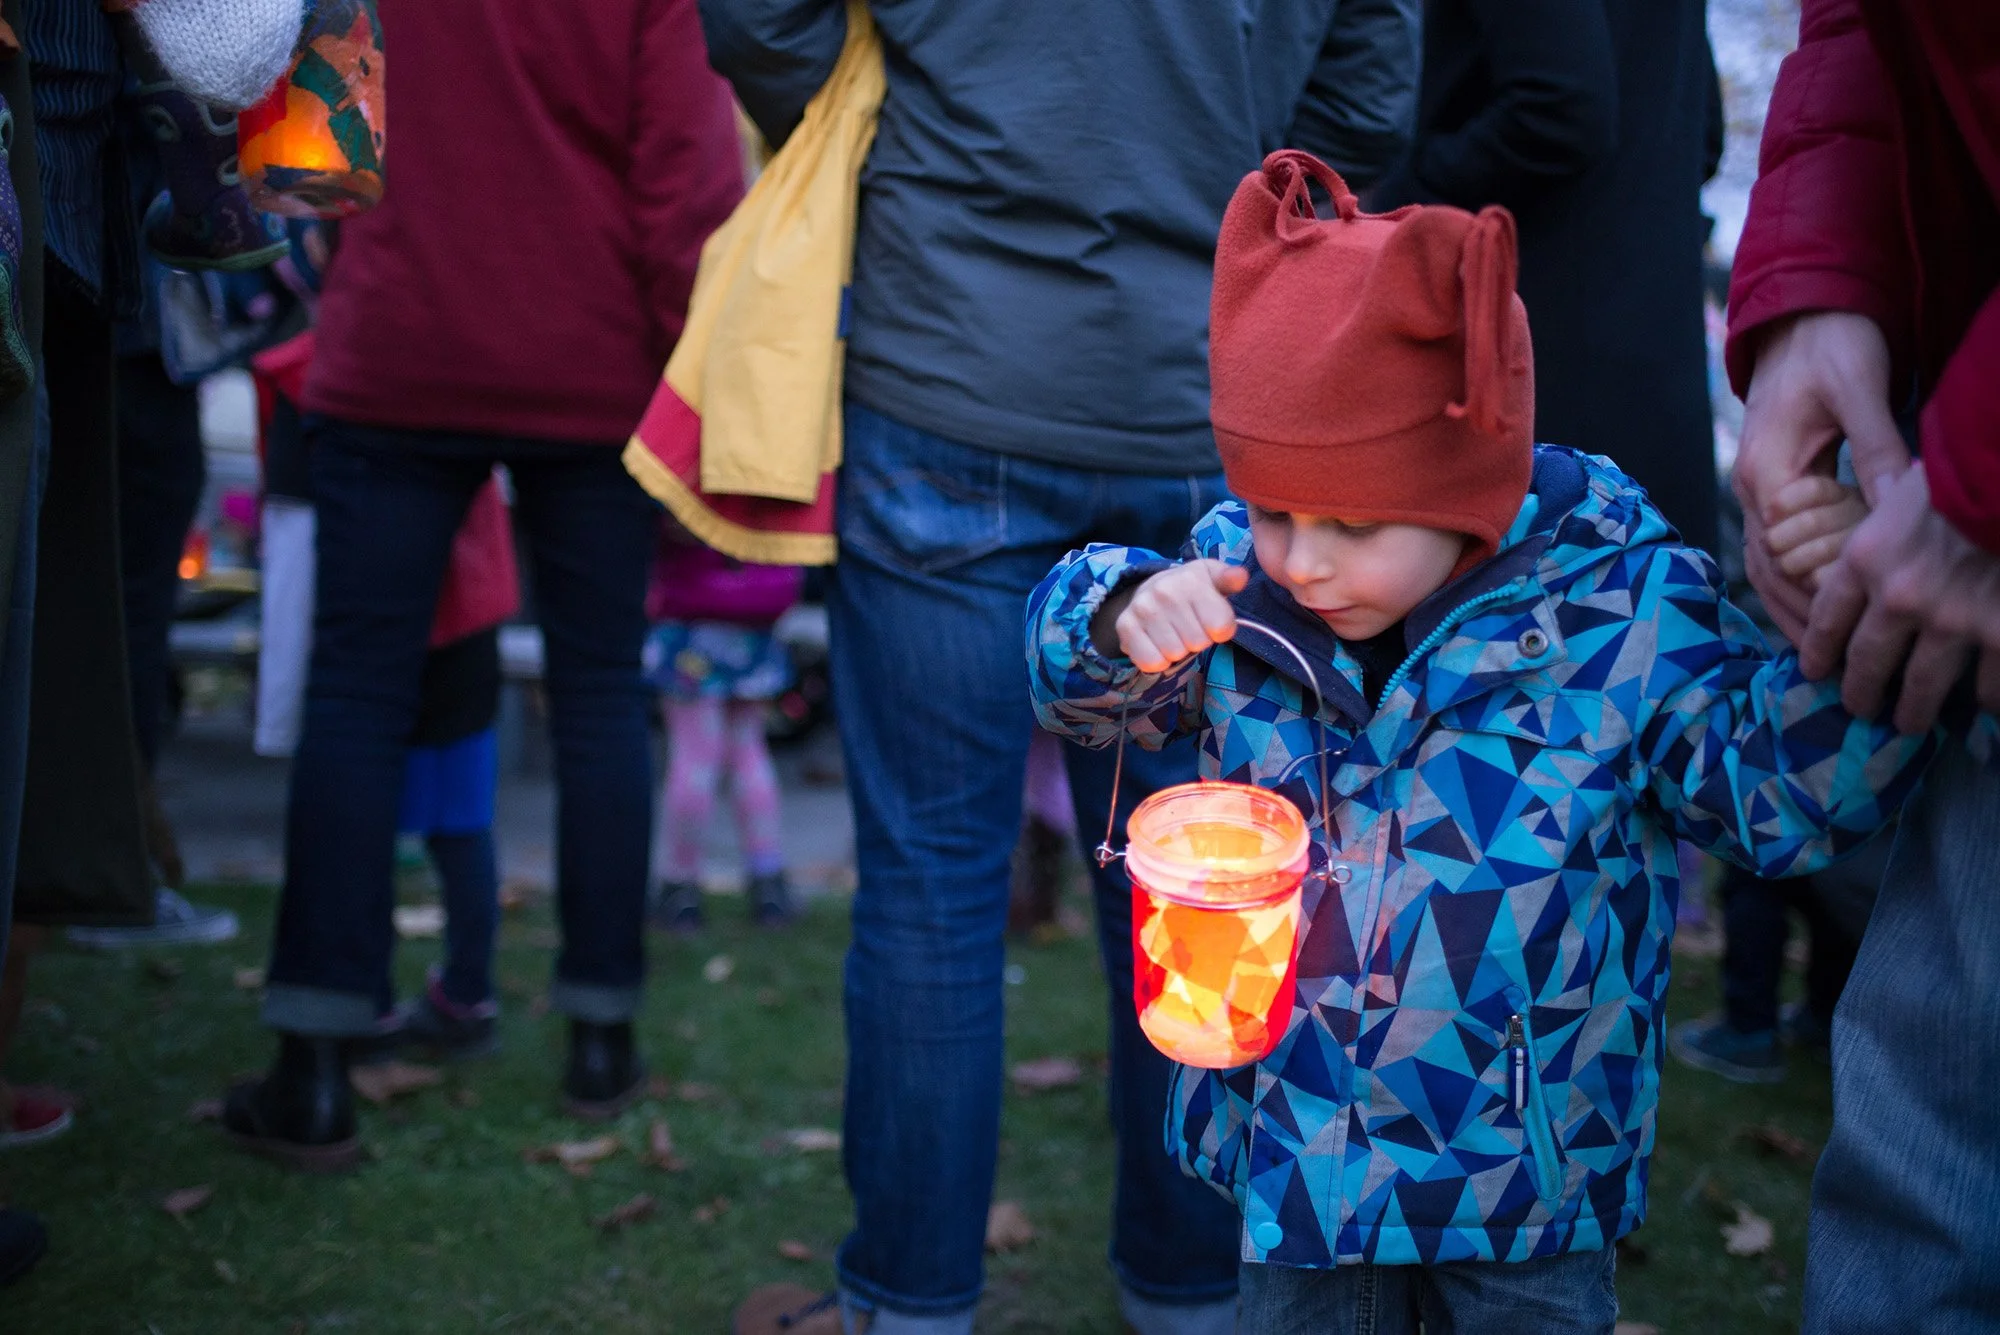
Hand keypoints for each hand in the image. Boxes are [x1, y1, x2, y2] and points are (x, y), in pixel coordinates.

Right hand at [1093, 560, 1246, 671]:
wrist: (1149, 589)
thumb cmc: (1190, 590)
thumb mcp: (1213, 578)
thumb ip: (1230, 579)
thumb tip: (1240, 577)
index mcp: (1190, 578)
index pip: (1221, 627)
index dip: (1221, 630)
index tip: (1211, 620)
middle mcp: (1164, 591)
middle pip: (1198, 643)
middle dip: (1198, 640)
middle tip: (1189, 627)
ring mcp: (1142, 609)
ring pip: (1176, 654)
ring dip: (1178, 651)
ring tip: (1173, 634)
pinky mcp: (1125, 627)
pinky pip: (1152, 663)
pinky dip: (1158, 661)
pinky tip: (1158, 644)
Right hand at [1734, 312, 1905, 633]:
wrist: (1803, 316)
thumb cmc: (1832, 344)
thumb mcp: (1860, 392)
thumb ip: (1877, 452)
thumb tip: (1897, 508)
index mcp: (1767, 471)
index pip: (1789, 554)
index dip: (1821, 595)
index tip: (1857, 629)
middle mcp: (1752, 489)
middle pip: (1770, 574)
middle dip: (1803, 619)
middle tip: (1840, 663)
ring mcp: (1757, 491)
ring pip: (1767, 569)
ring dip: (1792, 611)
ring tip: (1822, 654)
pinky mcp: (1773, 488)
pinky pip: (1776, 551)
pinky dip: (1792, 585)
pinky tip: (1815, 612)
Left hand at [1803, 463, 1999, 732]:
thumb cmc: (1957, 472)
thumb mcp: (1899, 493)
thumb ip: (1882, 530)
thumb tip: (1877, 542)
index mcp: (1864, 560)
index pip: (1826, 619)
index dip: (1817, 651)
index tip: (1814, 671)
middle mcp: (1898, 598)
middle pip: (1866, 663)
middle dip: (1860, 693)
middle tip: (1860, 709)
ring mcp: (1950, 620)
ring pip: (1922, 685)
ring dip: (1914, 710)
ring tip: (1910, 723)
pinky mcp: (1997, 632)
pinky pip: (1987, 683)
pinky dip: (1985, 699)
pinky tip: (1981, 705)